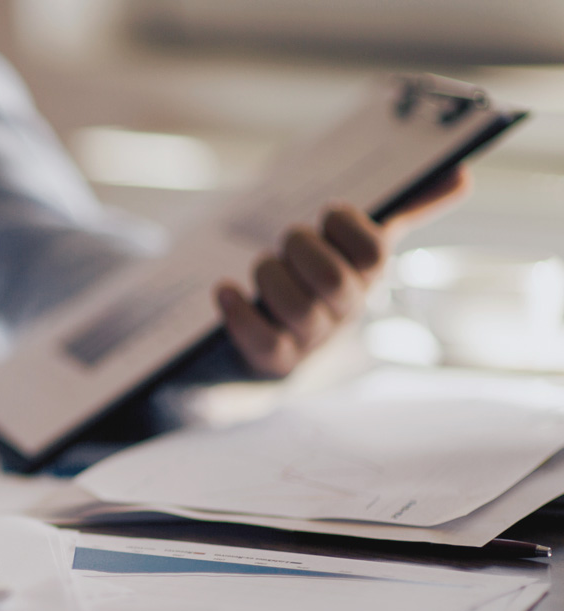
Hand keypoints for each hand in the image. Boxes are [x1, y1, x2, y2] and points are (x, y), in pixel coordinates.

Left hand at [217, 166, 471, 375]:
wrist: (275, 344)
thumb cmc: (317, 278)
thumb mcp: (356, 243)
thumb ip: (404, 209)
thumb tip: (462, 174)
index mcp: (367, 276)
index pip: (374, 253)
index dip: (348, 226)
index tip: (328, 212)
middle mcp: (343, 311)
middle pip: (334, 283)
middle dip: (302, 250)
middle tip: (286, 239)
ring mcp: (310, 339)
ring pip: (298, 311)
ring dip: (270, 277)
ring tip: (261, 266)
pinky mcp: (274, 360)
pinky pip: (262, 342)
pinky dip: (240, 313)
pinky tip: (225, 291)